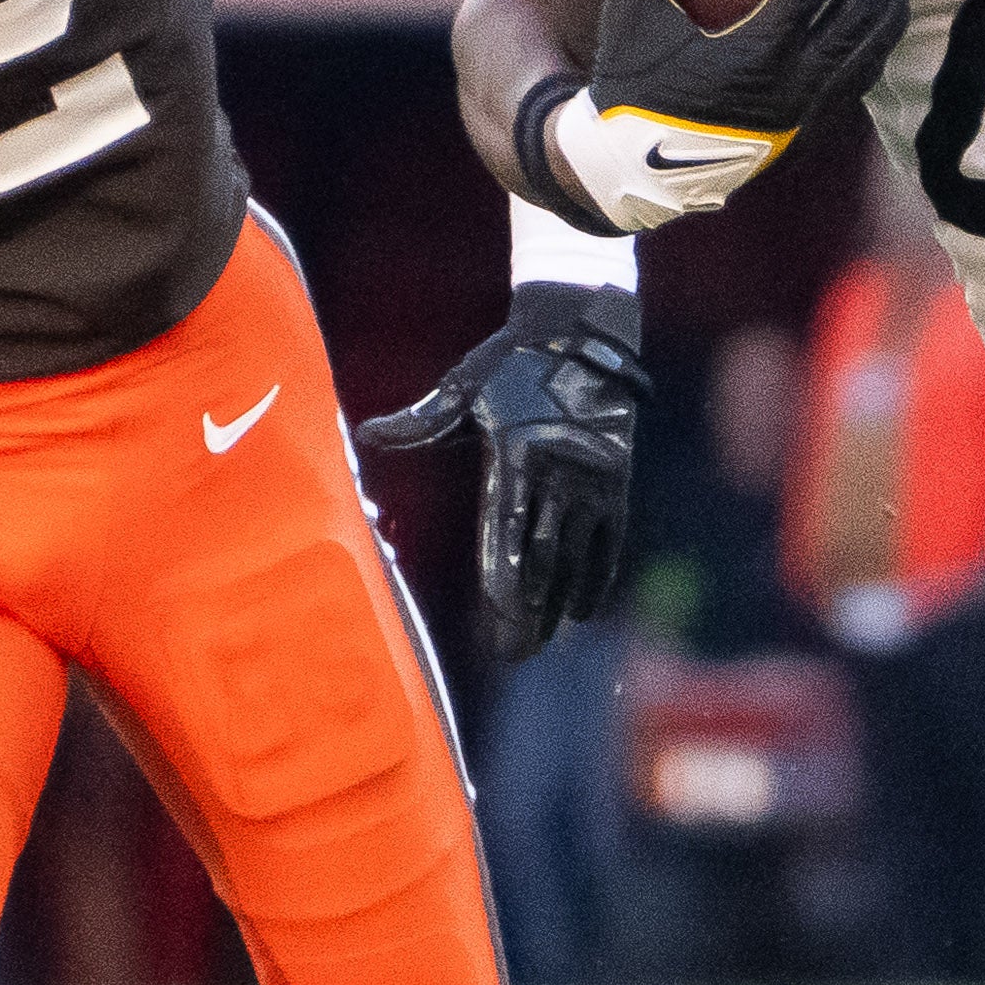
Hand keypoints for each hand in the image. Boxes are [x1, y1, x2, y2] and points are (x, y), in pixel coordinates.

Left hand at [360, 281, 646, 657]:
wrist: (582, 331)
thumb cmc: (512, 362)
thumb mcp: (464, 386)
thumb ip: (420, 420)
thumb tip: (367, 433)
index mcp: (515, 450)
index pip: (506, 526)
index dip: (502, 575)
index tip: (497, 616)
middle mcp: (558, 470)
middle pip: (541, 553)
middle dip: (527, 608)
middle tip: (513, 653)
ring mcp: (592, 478)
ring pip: (574, 554)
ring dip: (559, 603)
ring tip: (540, 643)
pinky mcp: (618, 480)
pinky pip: (609, 540)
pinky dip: (597, 578)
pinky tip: (581, 612)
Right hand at [525, 0, 911, 233]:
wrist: (634, 169)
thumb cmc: (630, 82)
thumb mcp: (630, 7)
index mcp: (760, 52)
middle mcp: (799, 85)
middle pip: (867, 3)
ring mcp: (814, 113)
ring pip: (878, 42)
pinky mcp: (816, 133)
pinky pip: (864, 74)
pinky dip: (872, 35)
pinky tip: (862, 12)